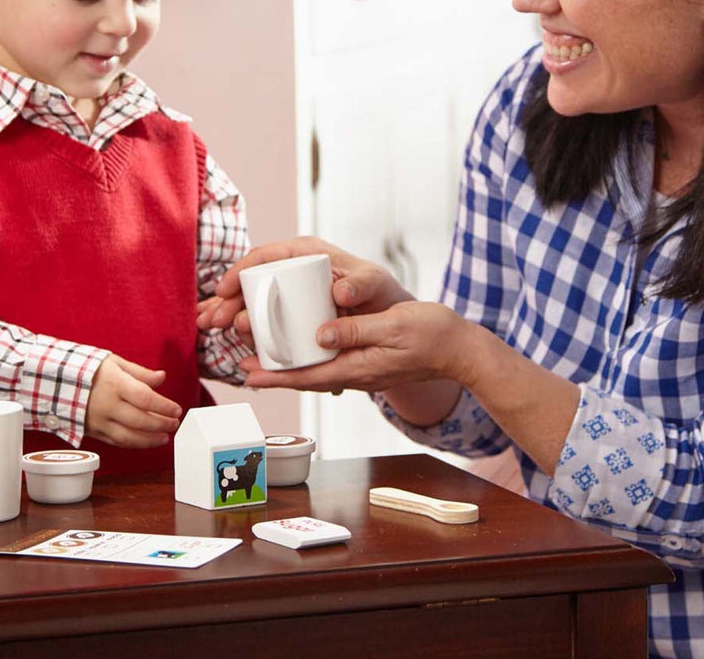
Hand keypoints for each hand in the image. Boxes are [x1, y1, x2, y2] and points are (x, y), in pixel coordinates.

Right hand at [84, 354, 182, 447]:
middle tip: (174, 423)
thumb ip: (140, 372)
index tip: (177, 410)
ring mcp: (99, 421)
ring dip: (150, 440)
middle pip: (140, 420)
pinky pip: (116, 442)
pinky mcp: (92, 431)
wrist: (56, 382)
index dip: (164, 406)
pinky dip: (133, 444)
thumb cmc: (88, 369)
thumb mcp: (115, 362)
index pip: (146, 398)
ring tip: (164, 437)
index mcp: (115, 384)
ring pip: (128, 437)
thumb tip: (161, 377)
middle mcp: (107, 405)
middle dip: (161, 424)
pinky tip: (145, 441)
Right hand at [196, 236, 412, 335]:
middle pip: (251, 280)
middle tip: (213, 320)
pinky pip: (258, 316)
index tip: (224, 290)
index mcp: (306, 252)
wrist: (385, 317)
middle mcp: (292, 269)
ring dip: (226, 312)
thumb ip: (361, 284)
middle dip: (226, 299)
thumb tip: (340, 292)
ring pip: (249, 299)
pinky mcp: (288, 313)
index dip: (240, 270)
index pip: (265, 255)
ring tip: (209, 326)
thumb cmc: (380, 293)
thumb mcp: (374, 283)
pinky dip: (238, 323)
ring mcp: (287, 292)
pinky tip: (222, 335)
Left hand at [239, 300, 470, 393]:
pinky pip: (331, 366)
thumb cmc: (432, 334)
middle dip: (273, 375)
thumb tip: (321, 334)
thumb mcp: (393, 326)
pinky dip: (309, 361)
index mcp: (360, 367)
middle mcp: (356, 374)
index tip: (247, 374)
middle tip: (242, 366)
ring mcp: (363, 372)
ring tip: (262, 359)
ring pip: (317, 373)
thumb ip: (356, 330)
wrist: (460, 350)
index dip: (276, 377)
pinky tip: (301, 351)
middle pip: (307, 378)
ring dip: (288, 369)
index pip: (309, 375)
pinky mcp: (368, 364)